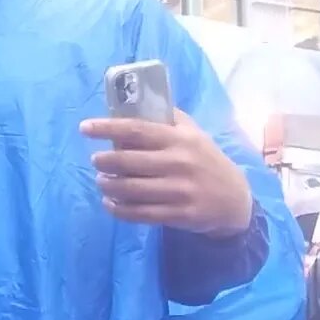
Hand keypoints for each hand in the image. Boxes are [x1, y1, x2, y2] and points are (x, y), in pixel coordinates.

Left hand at [81, 110, 253, 237]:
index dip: (106, 128)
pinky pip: (140, 214)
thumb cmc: (205, 159)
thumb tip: (132, 105)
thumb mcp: (193, 134)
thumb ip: (167, 119)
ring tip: (101, 181)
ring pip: (130, 189)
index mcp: (179, 138)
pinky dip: (118, 209)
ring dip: (107, 186)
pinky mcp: (179, 214)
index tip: (85, 128)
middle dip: (104, 161)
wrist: (235, 199)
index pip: (136, 130)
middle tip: (96, 161)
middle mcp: (179, 162)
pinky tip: (109, 203)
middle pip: (127, 161)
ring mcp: (179, 191)